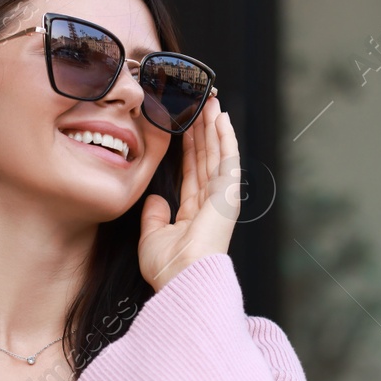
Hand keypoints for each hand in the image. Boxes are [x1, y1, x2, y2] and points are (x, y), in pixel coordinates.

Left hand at [137, 93, 240, 291]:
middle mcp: (210, 203)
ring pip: (217, 153)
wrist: (183, 278)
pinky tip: (222, 117)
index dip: (188, 149)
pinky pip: (228, 158)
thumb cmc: (168, 267)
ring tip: (210, 103)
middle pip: (205, 158)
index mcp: (194, 213)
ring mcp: (221, 197)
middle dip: (202, 131)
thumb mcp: (152, 237)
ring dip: (214, 127)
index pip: (191, 172)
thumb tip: (155, 198)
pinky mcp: (228, 192)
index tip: (184, 128)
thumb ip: (154, 215)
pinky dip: (226, 137)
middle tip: (199, 105)